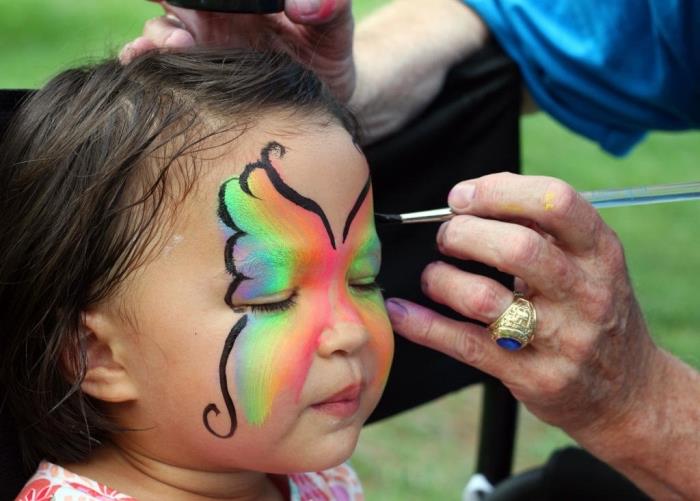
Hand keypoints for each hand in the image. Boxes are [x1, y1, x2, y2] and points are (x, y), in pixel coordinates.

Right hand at [120, 0, 354, 101]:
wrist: (328, 97)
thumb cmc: (328, 49)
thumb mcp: (336, 23)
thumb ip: (327, 5)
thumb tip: (299, 7)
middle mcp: (214, 16)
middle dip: (165, 0)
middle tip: (184, 29)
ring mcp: (203, 48)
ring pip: (161, 30)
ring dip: (160, 35)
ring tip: (180, 46)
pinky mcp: (199, 81)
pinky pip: (161, 67)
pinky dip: (146, 61)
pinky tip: (143, 61)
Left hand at [385, 172, 661, 436]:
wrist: (628, 392)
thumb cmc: (590, 310)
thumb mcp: (587, 263)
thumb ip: (538, 227)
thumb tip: (467, 198)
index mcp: (601, 252)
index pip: (555, 202)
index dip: (497, 191)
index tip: (460, 197)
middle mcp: (587, 294)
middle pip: (517, 248)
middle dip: (463, 234)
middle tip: (446, 239)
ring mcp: (562, 340)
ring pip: (484, 299)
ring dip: (441, 280)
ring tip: (433, 277)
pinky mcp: (534, 378)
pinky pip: (466, 345)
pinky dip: (424, 325)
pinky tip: (402, 312)